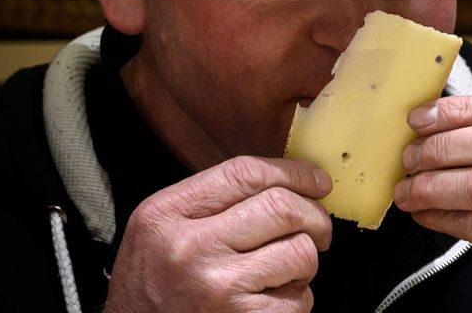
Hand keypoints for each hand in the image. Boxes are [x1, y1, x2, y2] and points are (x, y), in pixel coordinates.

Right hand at [103, 156, 332, 311]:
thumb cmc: (154, 286)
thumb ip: (211, 201)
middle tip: (318, 228)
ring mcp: (219, 287)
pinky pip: (300, 300)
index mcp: (167, 213)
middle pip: (282, 208)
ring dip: (305, 262)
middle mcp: (191, 247)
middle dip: (314, 215)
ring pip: (300, 252)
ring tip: (285, 271)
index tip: (317, 180)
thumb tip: (287, 183)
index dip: (293, 172)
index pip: (246, 173)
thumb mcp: (161, 228)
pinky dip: (297, 300)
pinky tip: (272, 301)